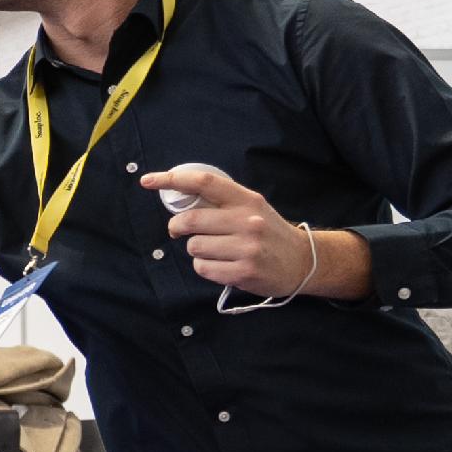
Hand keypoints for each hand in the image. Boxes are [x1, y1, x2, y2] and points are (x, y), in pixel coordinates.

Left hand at [140, 164, 314, 296]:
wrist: (303, 262)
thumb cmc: (269, 232)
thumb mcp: (253, 207)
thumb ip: (222, 202)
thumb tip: (181, 198)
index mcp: (246, 200)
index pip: (203, 182)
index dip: (172, 179)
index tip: (148, 181)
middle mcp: (248, 221)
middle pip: (190, 221)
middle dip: (177, 227)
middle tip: (178, 230)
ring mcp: (247, 248)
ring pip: (194, 247)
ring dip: (195, 251)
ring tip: (215, 251)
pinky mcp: (244, 272)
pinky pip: (203, 268)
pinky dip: (204, 268)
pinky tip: (221, 265)